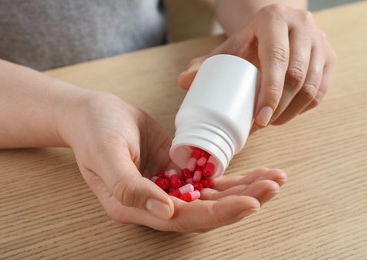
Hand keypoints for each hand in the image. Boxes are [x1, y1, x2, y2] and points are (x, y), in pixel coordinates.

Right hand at [58, 90, 286, 231]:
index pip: (183, 218)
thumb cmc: (94, 131)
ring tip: (274, 179)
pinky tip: (256, 173)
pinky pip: (209, 178)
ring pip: (212, 196)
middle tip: (273, 186)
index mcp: (135, 206)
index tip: (250, 203)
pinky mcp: (177, 170)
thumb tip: (166, 212)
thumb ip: (129, 187)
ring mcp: (169, 187)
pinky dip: (233, 177)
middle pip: (205, 211)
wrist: (93, 113)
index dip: (218, 214)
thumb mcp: (105, 154)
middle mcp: (156, 203)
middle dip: (242, 200)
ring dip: (244, 189)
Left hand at [179, 4, 336, 131]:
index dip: (270, 92)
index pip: (276, 58)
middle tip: (260, 125)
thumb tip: (183, 82)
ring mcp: (320, 42)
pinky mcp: (330, 57)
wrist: (276, 27)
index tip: (259, 119)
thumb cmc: (249, 42)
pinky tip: (286, 115)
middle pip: (297, 76)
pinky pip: (322, 91)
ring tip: (270, 122)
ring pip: (312, 86)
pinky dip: (303, 108)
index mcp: (274, 19)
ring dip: (291, 112)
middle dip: (279, 108)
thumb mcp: (229, 48)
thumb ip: (206, 64)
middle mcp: (302, 25)